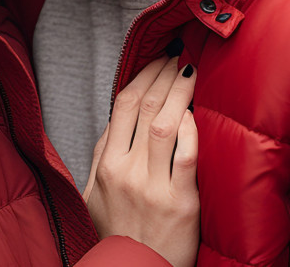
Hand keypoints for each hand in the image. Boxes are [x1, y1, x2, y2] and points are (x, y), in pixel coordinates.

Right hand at [81, 57, 198, 266]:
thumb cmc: (117, 235)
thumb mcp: (93, 195)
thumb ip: (103, 156)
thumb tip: (116, 120)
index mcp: (105, 165)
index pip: (122, 105)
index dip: (142, 75)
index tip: (157, 58)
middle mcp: (124, 171)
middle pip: (144, 106)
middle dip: (163, 74)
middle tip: (179, 54)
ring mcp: (151, 186)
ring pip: (164, 123)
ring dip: (180, 91)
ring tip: (192, 71)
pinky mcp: (179, 203)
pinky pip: (186, 156)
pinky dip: (191, 129)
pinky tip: (196, 113)